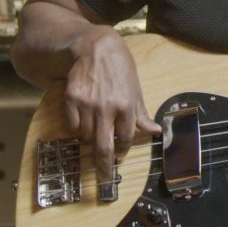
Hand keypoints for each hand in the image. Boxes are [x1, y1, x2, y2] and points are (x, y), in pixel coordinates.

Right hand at [64, 27, 161, 183]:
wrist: (95, 47)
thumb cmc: (119, 67)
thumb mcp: (135, 88)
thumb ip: (142, 113)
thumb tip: (156, 131)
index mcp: (127, 106)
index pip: (126, 138)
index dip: (123, 149)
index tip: (120, 156)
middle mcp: (107, 108)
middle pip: (104, 147)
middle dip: (104, 168)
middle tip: (104, 180)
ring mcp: (88, 105)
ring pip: (86, 137)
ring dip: (90, 140)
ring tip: (94, 130)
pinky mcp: (71, 100)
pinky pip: (72, 126)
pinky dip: (76, 129)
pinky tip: (82, 121)